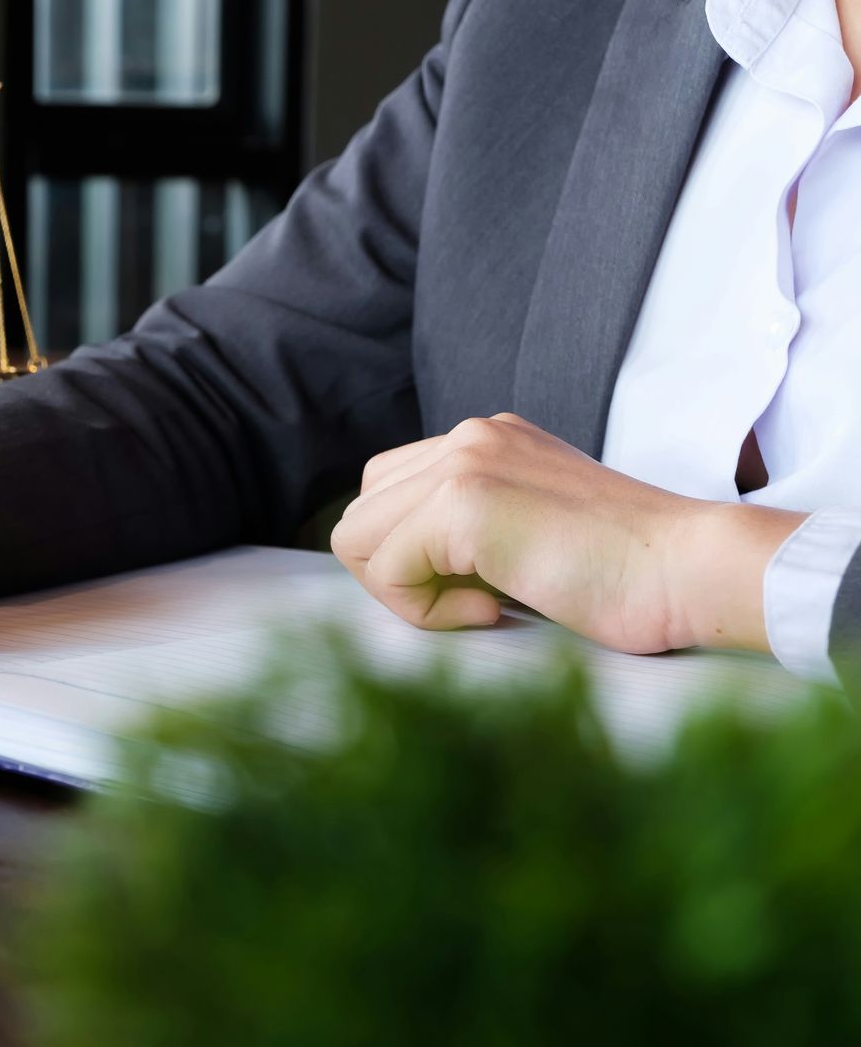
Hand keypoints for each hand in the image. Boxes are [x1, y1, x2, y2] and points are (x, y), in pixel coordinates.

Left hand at [329, 414, 804, 654]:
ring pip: (356, 539)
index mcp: (486, 439)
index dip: (410, 555)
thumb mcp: (530, 529)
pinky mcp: (462, 503)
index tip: (479, 585)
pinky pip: (384, 571)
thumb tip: (393, 563)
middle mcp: (469, 436)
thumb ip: (467, 528)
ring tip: (481, 603)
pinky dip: (424, 610)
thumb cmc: (625, 572)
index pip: (385, 492)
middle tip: (472, 599)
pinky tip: (494, 609)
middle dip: (396, 573)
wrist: (690, 571)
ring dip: (405, 591)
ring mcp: (463, 462)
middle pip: (359, 513)